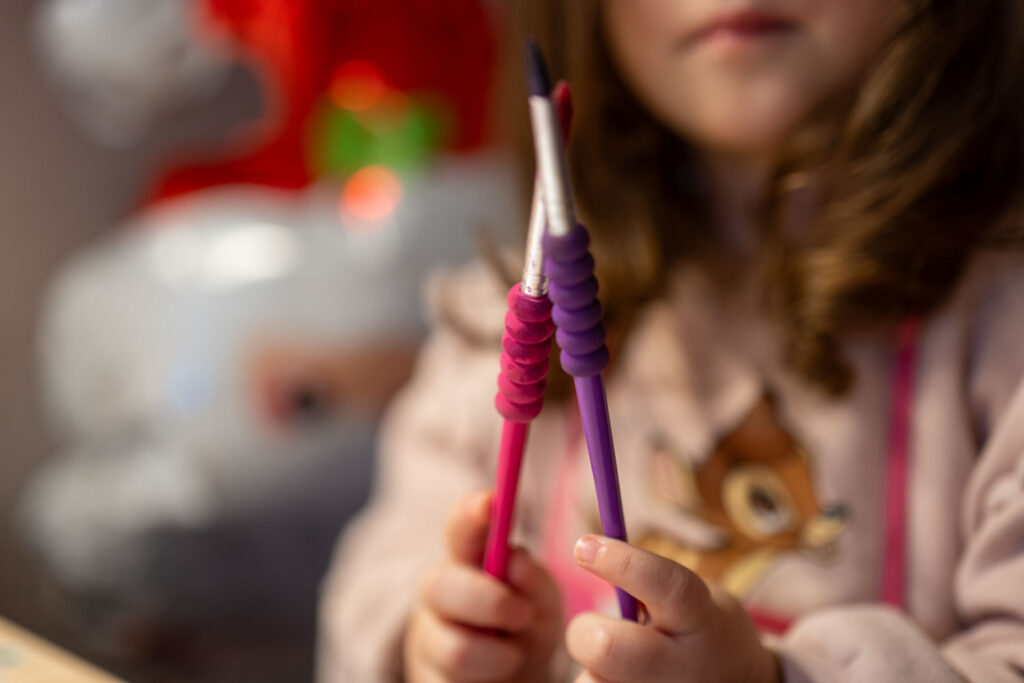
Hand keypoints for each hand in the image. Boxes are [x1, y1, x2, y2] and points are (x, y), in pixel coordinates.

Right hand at [403, 491, 562, 681]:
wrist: (513, 682)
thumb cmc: (526, 630)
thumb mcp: (542, 604)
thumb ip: (534, 581)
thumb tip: (515, 559)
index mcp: (470, 561)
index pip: (461, 528)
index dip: (471, 513)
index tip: (490, 501)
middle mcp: (440, 594)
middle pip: (438, 583)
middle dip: (485, 600)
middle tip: (521, 614)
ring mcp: (429, 639)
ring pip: (451, 646)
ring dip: (495, 655)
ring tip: (513, 657)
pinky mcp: (426, 678)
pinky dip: (487, 680)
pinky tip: (497, 677)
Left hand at [566, 536, 779, 682]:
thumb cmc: (700, 631)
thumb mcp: (694, 600)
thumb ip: (649, 586)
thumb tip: (586, 552)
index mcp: (702, 620)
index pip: (666, 585)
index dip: (622, 562)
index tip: (584, 546)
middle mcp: (685, 667)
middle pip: (609, 648)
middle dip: (585, 631)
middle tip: (589, 626)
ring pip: (594, 682)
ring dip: (592, 669)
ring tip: (620, 665)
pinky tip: (623, 679)